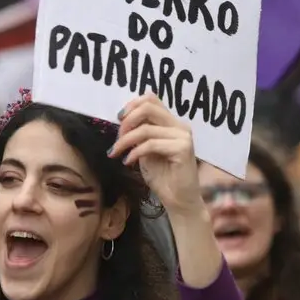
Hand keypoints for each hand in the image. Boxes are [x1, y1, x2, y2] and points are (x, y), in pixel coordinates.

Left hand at [108, 94, 201, 216]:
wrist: (179, 201)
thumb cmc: (163, 178)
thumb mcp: (145, 151)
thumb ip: (139, 134)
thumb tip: (122, 121)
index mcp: (171, 123)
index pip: (151, 99)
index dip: (131, 105)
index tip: (118, 120)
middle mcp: (180, 126)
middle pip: (148, 107)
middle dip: (127, 121)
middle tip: (117, 138)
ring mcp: (183, 136)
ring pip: (146, 128)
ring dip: (125, 140)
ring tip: (116, 152)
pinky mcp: (183, 149)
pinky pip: (151, 144)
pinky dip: (135, 152)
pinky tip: (128, 162)